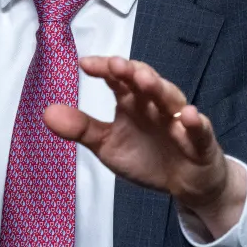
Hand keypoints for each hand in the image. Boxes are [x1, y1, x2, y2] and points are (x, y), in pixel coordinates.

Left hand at [44, 56, 246, 237]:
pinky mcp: (200, 141)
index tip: (85, 64)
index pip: (118, 78)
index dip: (105, 69)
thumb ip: (81, 129)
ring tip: (146, 81)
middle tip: (118, 66)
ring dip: (160, 88)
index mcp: (133, 102)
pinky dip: (195, 123)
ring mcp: (178, 120)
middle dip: (133, 72)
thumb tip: (46, 112)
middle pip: (145, 82)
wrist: (184, 182)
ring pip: (171, 99)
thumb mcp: (108, 144)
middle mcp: (155, 104)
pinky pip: (199, 130)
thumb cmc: (145, 155)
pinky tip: (188, 116)